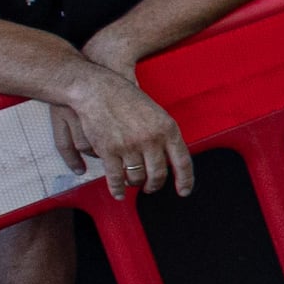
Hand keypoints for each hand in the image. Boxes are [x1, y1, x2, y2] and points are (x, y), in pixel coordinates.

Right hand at [52, 69, 193, 201]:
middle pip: (158, 174)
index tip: (184, 192)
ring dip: (135, 184)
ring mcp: (130, 146)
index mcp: (168, 129)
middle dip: (154, 185)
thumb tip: (170, 157)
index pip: (183, 161)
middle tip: (150, 187)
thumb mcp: (156, 113)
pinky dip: (117, 189)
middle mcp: (152, 139)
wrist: (98, 90)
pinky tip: (118, 193)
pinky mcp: (109, 151)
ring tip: (133, 183)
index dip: (185, 180)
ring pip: (137, 178)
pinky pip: (116, 178)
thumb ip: (164, 134)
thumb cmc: (127, 100)